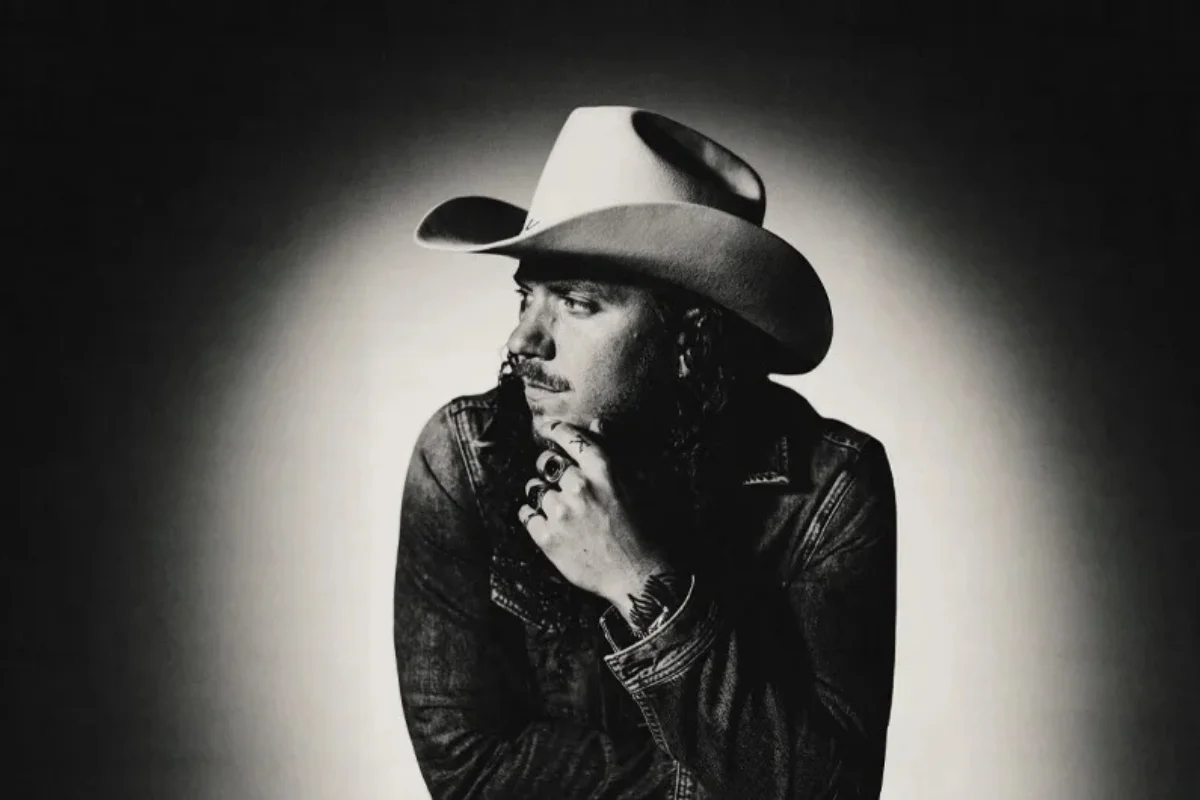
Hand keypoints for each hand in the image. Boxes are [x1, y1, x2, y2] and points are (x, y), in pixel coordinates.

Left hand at [518, 420, 668, 612]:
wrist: (639, 576)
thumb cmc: (644, 529)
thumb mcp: (638, 484)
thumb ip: (612, 451)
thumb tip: (596, 423)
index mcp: (603, 470)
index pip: (570, 438)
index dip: (555, 430)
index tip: (548, 430)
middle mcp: (579, 487)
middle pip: (546, 463)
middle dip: (550, 469)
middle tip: (561, 483)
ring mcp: (561, 513)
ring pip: (535, 489)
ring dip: (543, 495)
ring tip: (561, 510)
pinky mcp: (547, 538)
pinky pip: (526, 515)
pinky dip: (533, 517)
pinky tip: (550, 524)